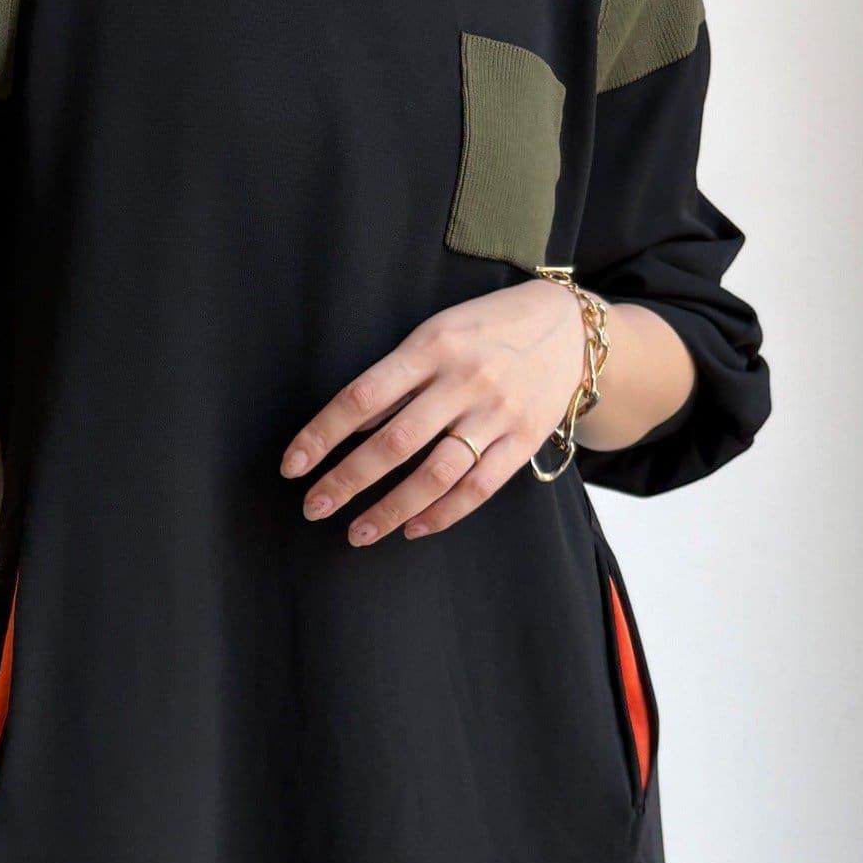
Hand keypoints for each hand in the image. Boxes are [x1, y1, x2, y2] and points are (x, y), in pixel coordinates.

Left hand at [280, 279, 586, 544]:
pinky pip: (478, 488)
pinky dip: (441, 514)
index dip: (322, 434)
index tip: (292, 465)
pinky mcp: (523, 440)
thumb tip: (347, 425)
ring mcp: (497, 414)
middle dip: (348, 480)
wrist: (571, 331)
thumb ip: (395, 378)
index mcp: (432, 346)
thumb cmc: (486, 330)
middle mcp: (464, 381)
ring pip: (436, 474)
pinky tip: (410, 528)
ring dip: (390, 509)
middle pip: (395, 442)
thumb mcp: (436, 334)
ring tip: (356, 533)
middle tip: (313, 508)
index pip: (363, 396)